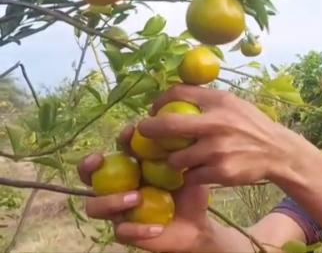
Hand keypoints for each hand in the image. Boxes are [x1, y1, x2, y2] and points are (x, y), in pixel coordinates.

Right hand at [77, 126, 212, 252]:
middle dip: (87, 167)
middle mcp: (118, 187)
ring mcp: (118, 210)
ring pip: (95, 206)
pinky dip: (138, 229)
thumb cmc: (189, 191)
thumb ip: (181, 151)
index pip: (118, 149)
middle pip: (89, 176)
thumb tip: (178, 127)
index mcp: (132, 167)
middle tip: (99, 161)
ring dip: (111, 200)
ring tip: (136, 197)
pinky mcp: (127, 233)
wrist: (197, 224)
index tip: (131, 132)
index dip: (120, 139)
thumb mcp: (189, 169)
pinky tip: (158, 228)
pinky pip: (122, 231)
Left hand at [137, 84, 310, 186]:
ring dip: (173, 160)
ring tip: (180, 158)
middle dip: (148, 130)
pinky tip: (196, 171)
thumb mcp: (233, 103)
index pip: (177, 93)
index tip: (154, 110)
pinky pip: (190, 176)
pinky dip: (190, 175)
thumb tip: (172, 95)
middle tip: (144, 134)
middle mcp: (217, 124)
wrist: (277, 152)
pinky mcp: (220, 172)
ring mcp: (217, 150)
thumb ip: (206, 99)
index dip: (159, 102)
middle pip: (167, 125)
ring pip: (175, 158)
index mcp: (219, 102)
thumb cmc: (250, 125)